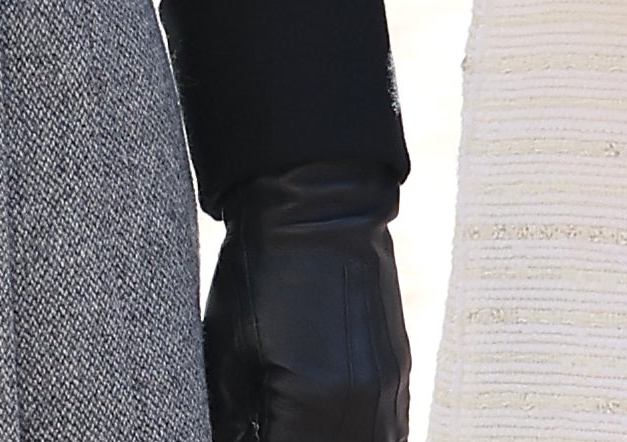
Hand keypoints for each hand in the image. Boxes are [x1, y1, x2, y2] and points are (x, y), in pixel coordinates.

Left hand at [203, 163, 412, 441]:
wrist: (315, 207)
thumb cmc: (258, 276)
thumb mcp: (227, 358)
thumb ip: (236, 423)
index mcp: (311, 404)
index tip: (246, 434)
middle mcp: (360, 405)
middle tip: (266, 428)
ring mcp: (388, 390)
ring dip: (330, 440)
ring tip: (294, 424)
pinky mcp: (399, 372)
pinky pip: (386, 431)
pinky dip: (356, 436)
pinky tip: (325, 424)